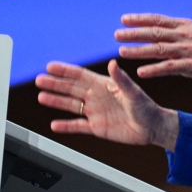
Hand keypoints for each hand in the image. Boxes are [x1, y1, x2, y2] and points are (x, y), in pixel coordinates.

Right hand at [35, 60, 179, 150]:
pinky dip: (66, 126)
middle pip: (70, 88)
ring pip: (71, 105)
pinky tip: (54, 124)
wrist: (152, 128)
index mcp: (103, 85)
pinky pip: (78, 126)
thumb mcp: (133, 92)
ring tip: (41, 97)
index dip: (65, 70)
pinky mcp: (97, 127)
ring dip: (56, 101)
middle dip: (55, 84)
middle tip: (39, 80)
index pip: (79, 75)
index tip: (50, 66)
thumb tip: (113, 63)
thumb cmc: (146, 107)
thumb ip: (121, 79)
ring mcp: (95, 112)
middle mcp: (96, 97)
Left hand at [116, 13, 191, 82]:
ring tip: (122, 51)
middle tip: (116, 34)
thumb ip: (176, 33)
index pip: (157, 20)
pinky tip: (141, 72)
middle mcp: (184, 36)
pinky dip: (154, 70)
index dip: (140, 19)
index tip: (124, 19)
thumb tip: (155, 33)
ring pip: (159, 49)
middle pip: (154, 32)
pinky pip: (170, 67)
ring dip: (139, 50)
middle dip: (134, 33)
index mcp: (184, 26)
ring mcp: (188, 51)